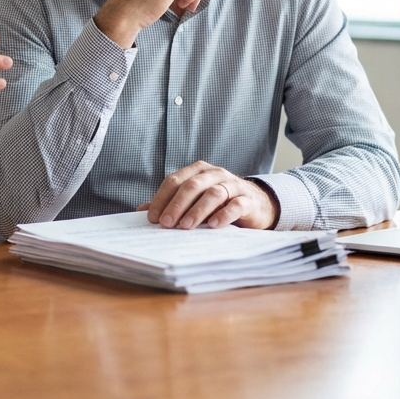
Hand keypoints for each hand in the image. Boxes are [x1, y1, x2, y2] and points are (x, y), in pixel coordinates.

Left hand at [138, 161, 278, 230]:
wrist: (256, 204)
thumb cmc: (219, 202)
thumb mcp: (195, 200)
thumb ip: (171, 203)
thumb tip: (142, 210)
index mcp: (197, 171)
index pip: (174, 181)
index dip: (162, 198)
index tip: (152, 218)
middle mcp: (214, 174)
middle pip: (192, 186)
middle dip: (177, 205)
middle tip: (166, 223)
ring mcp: (233, 185)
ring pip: (213, 194)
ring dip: (197, 210)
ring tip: (186, 227)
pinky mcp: (248, 199)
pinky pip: (236, 205)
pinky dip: (224, 214)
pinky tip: (213, 226)